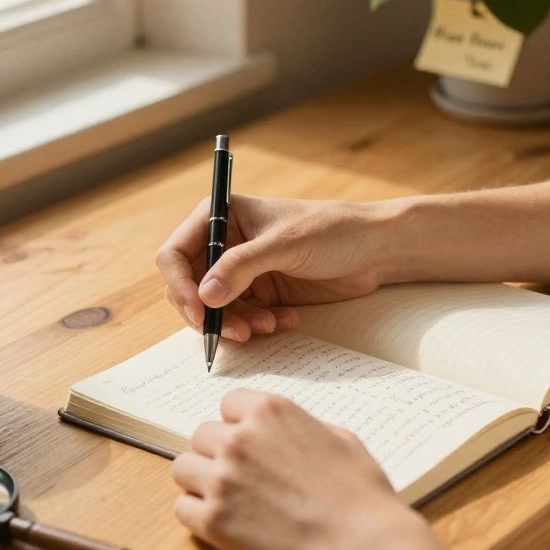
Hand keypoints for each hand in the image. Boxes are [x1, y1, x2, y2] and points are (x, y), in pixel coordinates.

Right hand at [156, 195, 388, 341]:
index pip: (175, 254)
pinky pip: (242, 318)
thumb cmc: (332, 230)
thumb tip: (204, 296)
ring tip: (269, 324)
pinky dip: (258, 325)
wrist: (374, 249)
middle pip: (190, 288)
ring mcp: (242, 270)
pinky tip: (285, 320)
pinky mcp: (260, 292)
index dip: (180, 286)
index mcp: (221, 216)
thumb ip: (242, 267)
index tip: (199, 312)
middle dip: (210, 314)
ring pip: (216, 309)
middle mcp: (225, 244)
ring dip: (237, 323)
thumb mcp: (284, 245)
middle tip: (237, 332)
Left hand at [171, 390, 476, 549]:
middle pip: (202, 435)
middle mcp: (239, 439)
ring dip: (201, 481)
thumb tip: (284, 433)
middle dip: (218, 453)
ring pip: (183, 468)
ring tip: (226, 498)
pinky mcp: (213, 521)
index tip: (249, 442)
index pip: (228, 404)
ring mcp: (222, 479)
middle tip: (241, 475)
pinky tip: (223, 521)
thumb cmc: (359, 494)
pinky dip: (198, 515)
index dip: (239, 425)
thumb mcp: (338, 438)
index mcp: (269, 411)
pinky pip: (182, 509)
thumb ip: (299, 427)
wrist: (360, 544)